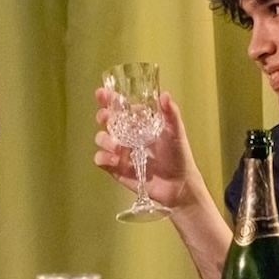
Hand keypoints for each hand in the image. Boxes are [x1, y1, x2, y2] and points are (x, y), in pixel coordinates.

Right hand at [92, 88, 197, 208]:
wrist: (178, 184)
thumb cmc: (178, 155)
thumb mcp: (176, 132)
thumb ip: (170, 114)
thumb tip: (164, 95)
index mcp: (139, 123)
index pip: (120, 106)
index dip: (109, 99)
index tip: (102, 93)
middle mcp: (126, 134)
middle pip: (106, 120)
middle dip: (102, 116)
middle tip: (106, 117)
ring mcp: (120, 151)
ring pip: (101, 139)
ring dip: (104, 139)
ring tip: (118, 146)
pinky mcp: (115, 168)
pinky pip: (100, 160)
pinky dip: (103, 158)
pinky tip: (115, 160)